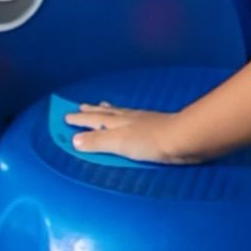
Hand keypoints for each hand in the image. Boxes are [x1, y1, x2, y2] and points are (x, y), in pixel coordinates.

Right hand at [64, 102, 198, 164]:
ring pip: (119, 113)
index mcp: (116, 122)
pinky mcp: (155, 126)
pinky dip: (124, 116)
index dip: (80, 119)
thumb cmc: (150, 142)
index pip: (93, 120)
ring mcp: (142, 121)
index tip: (66, 116)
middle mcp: (127, 118)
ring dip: (108, 111)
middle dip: (92, 111)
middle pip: (105, 113)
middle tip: (81, 106)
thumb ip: (98, 142)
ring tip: (102, 106)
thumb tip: (74, 139)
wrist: (184, 138)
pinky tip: (130, 119)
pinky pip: (131, 118)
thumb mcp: (119, 144)